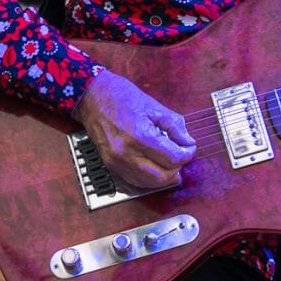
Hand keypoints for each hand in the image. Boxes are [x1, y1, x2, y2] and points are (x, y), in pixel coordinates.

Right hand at [74, 70, 195, 188]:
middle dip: (177, 168)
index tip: (189, 147)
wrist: (91, 96)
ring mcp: (116, 162)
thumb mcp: (153, 106)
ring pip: (149, 183)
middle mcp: (126, 153)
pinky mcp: (110, 165)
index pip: (173, 158)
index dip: (187, 154)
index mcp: (140, 136)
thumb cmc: (120, 96)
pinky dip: (149, 178)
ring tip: (169, 161)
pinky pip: (135, 181)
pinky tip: (155, 166)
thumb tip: (188, 141)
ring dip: (164, 176)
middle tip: (181, 155)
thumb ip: (174, 125)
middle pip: (162, 177)